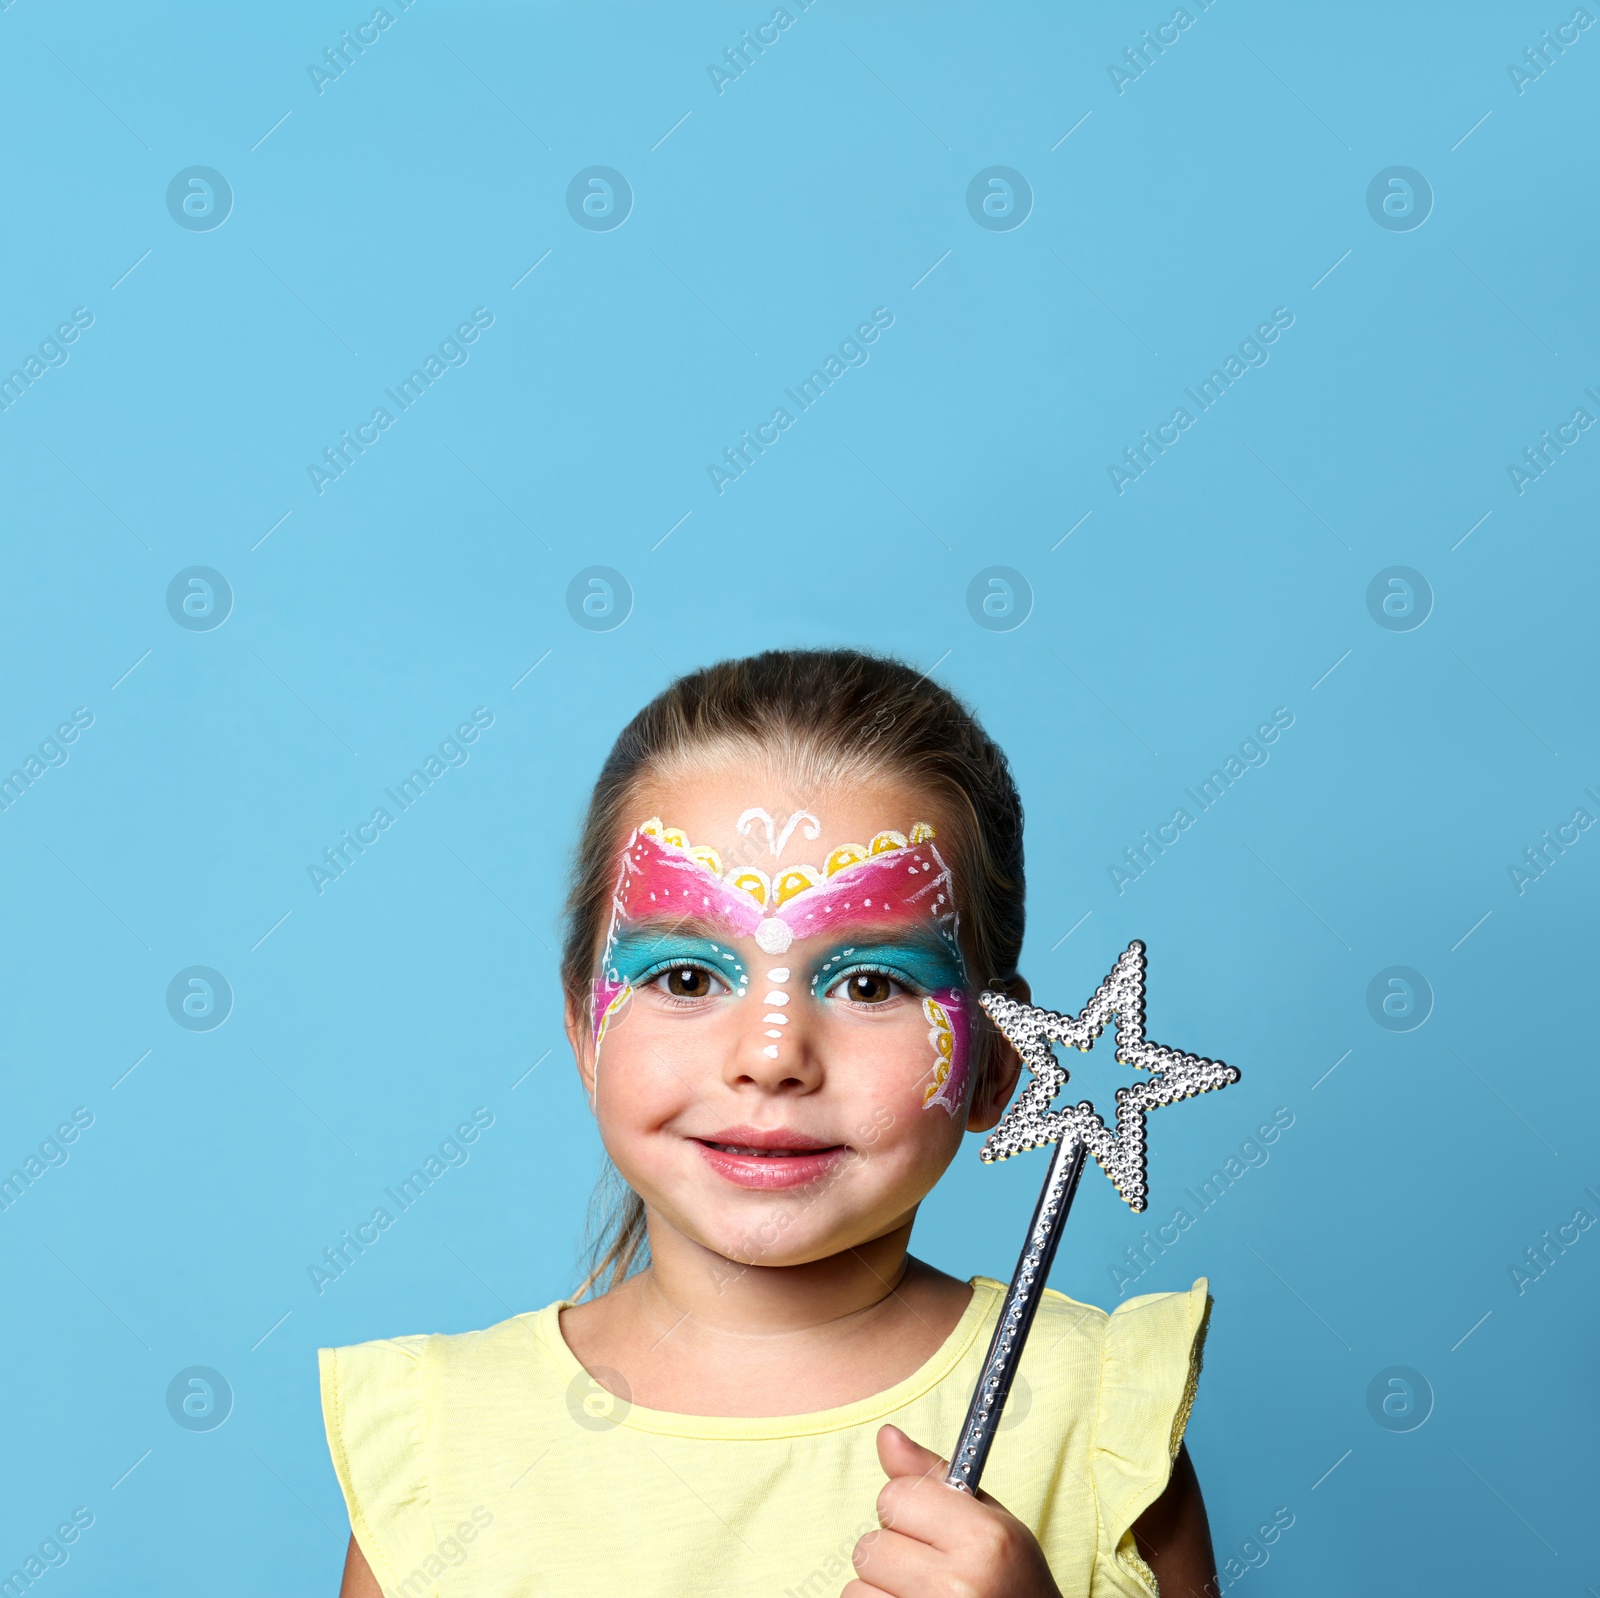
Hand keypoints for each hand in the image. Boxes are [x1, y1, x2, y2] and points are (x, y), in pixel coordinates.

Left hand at [844, 1424, 1062, 1596]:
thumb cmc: (1009, 1579)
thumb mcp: (988, 1521)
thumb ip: (932, 1477)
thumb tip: (886, 1434)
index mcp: (983, 1539)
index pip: (895, 1496)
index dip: (909, 1509)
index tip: (931, 1528)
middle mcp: (957, 1583)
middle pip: (871, 1543)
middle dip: (894, 1552)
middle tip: (930, 1569)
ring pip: (858, 1584)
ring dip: (882, 1588)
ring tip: (922, 1594)